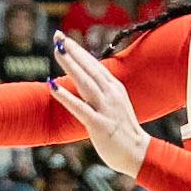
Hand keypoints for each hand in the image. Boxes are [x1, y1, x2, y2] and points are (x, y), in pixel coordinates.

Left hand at [47, 33, 148, 178]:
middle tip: (57, 36)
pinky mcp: (99, 124)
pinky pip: (80, 108)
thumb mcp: (115, 105)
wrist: (138, 153)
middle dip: (73, 51)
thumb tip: (86, 79)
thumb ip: (102, 91)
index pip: (93, 64)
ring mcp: (105, 108)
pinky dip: (66, 97)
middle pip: (89, 68)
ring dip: (71, 65)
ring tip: (57, 51)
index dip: (78, 50)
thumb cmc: (123, 131)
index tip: (63, 37)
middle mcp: (111, 94)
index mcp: (114, 88)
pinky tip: (53, 87)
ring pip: (85, 82)